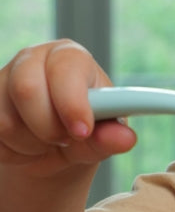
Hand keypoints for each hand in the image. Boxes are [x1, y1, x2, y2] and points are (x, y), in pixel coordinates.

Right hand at [0, 39, 136, 177]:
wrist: (51, 152)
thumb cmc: (83, 136)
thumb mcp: (100, 140)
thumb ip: (110, 138)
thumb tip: (126, 138)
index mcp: (72, 59)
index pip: (66, 68)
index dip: (72, 103)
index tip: (82, 132)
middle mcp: (34, 59)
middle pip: (27, 90)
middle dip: (49, 128)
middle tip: (65, 141)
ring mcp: (4, 77)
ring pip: (6, 119)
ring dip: (31, 144)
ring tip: (47, 143)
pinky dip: (13, 151)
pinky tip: (26, 144)